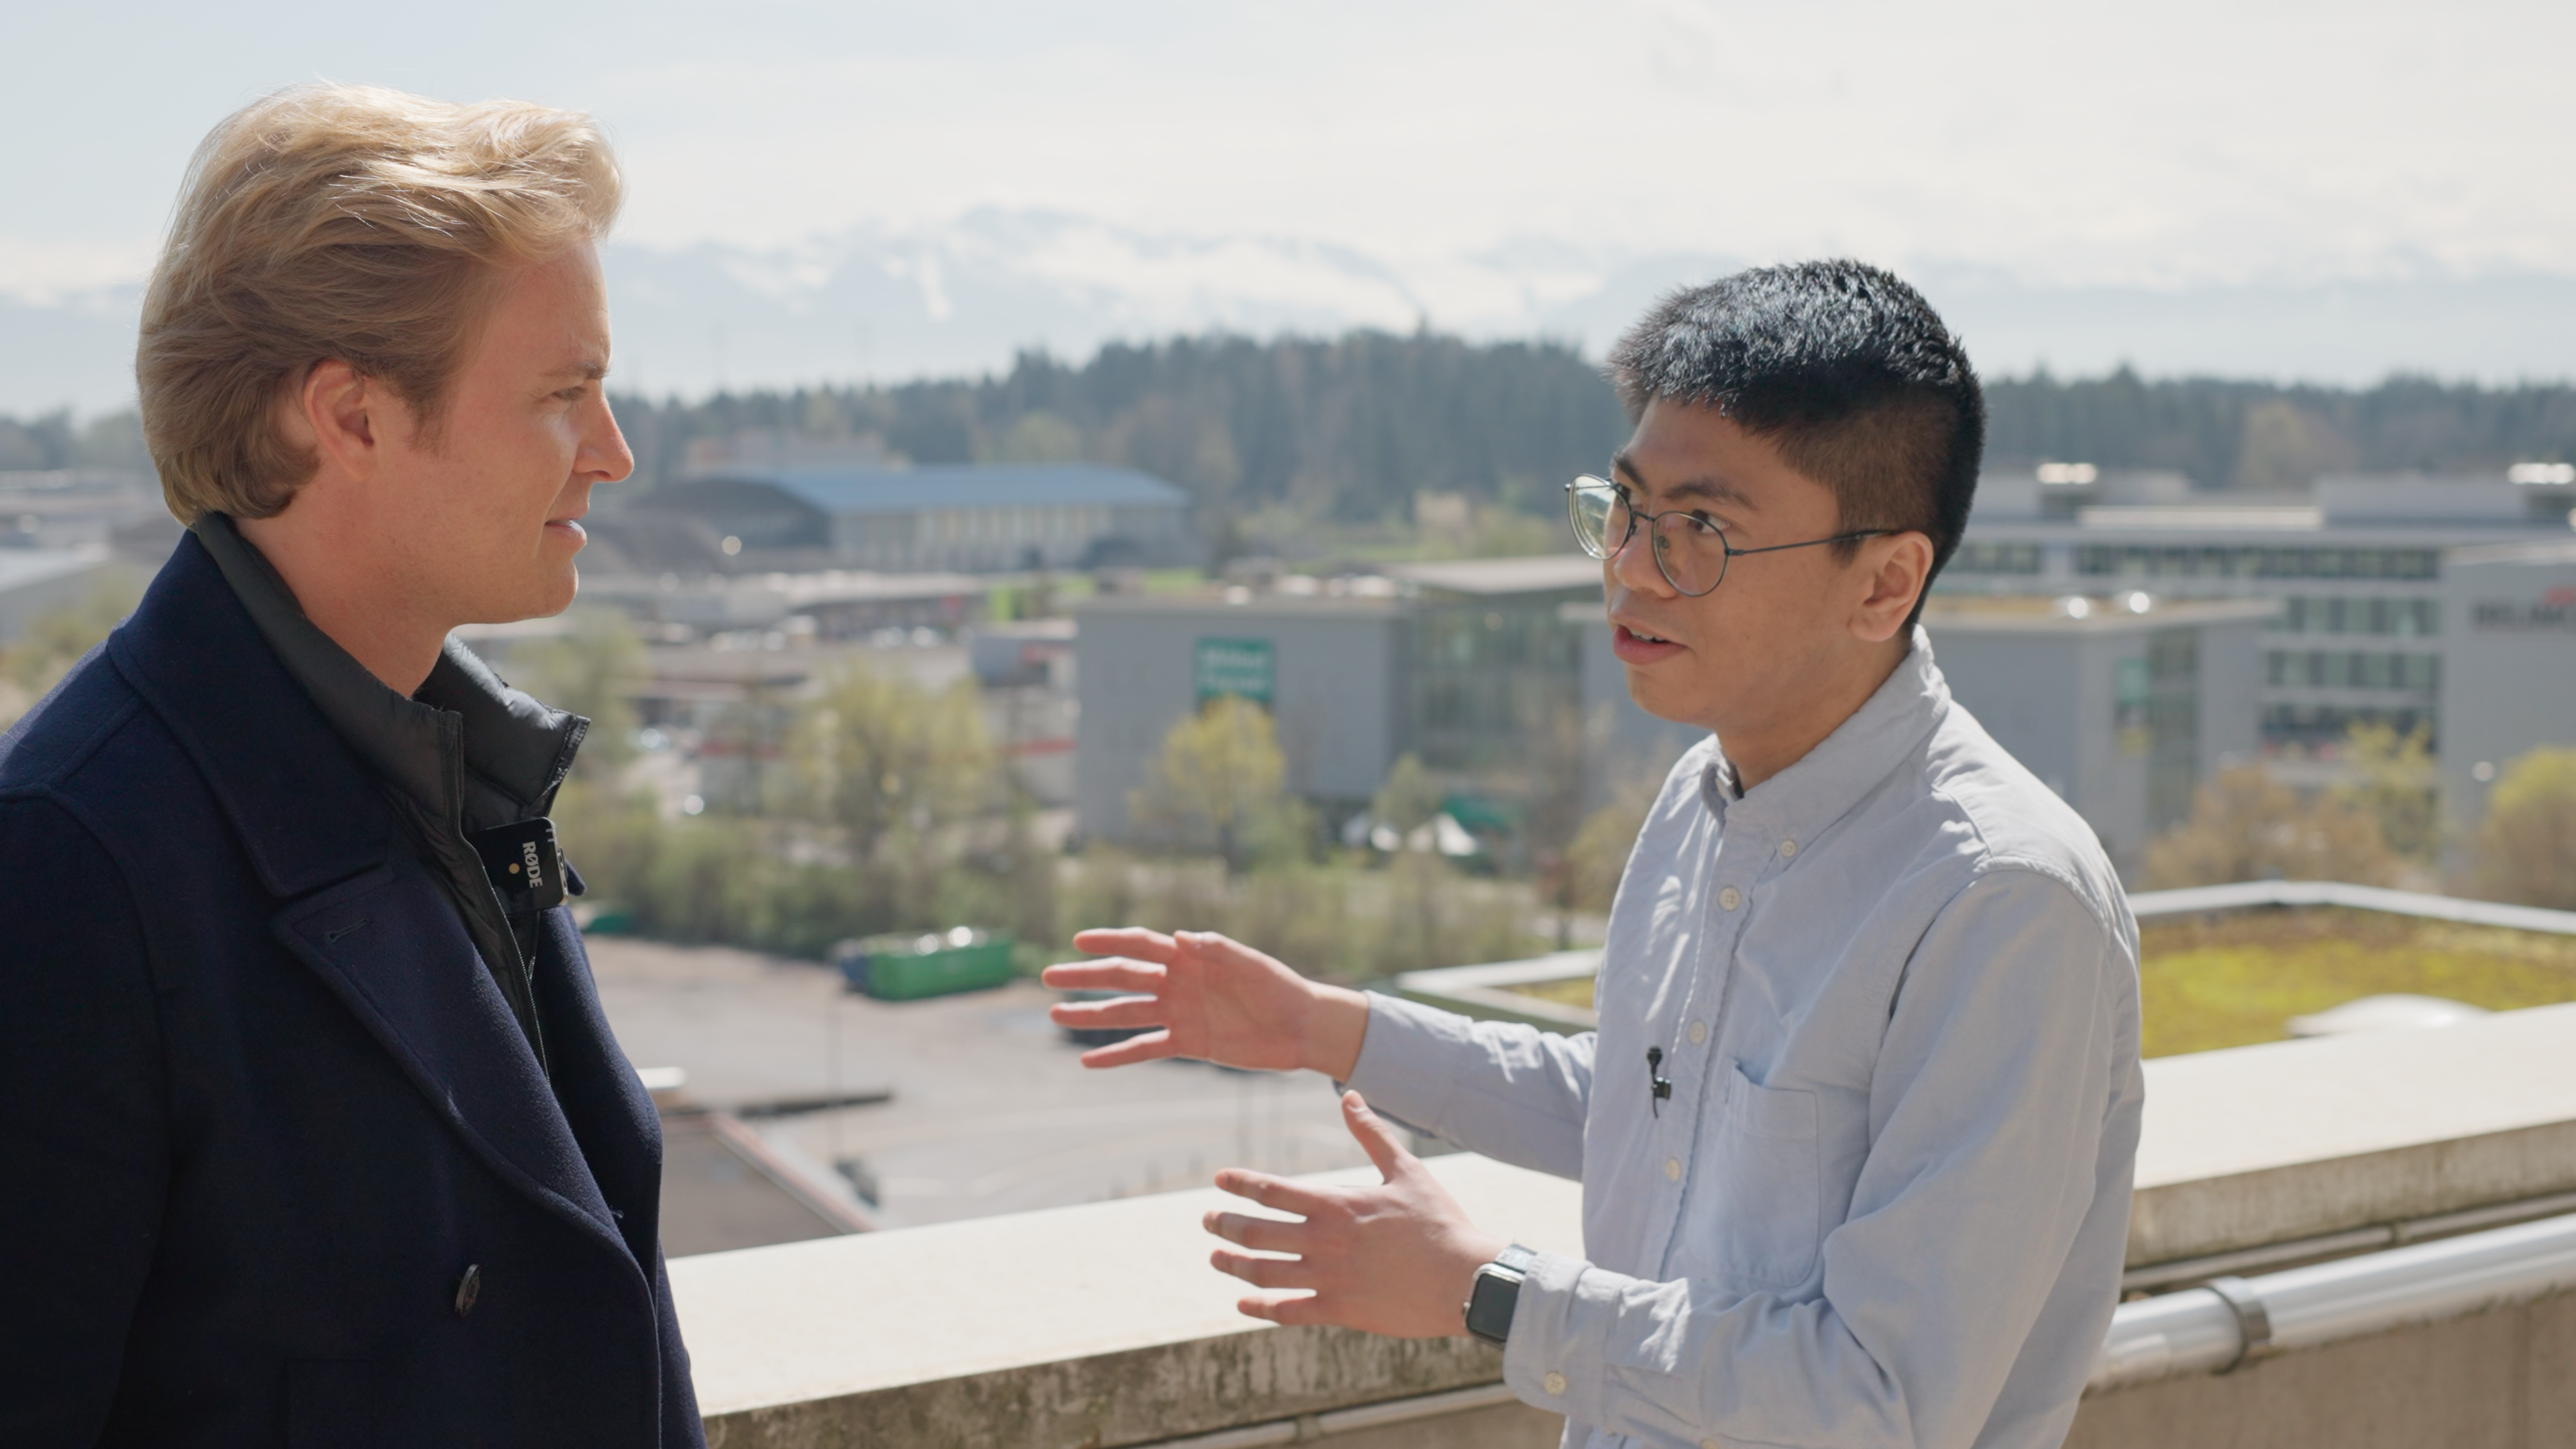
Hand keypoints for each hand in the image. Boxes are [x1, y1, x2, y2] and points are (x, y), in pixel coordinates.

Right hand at [1044, 928, 1367, 1077]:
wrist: (1303, 1029)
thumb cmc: (1281, 988)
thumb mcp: (1252, 966)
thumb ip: (1218, 950)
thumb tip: (1182, 937)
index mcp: (1191, 957)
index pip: (1141, 944)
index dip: (1110, 940)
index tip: (1077, 940)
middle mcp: (1179, 983)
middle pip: (1123, 978)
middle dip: (1086, 977)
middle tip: (1048, 977)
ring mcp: (1180, 1014)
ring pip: (1126, 1014)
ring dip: (1091, 1015)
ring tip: (1056, 1015)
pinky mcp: (1188, 1043)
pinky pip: (1146, 1049)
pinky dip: (1118, 1055)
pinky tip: (1089, 1061)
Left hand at [1201, 1091, 1504, 1336]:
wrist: (1465, 1278)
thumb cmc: (1439, 1221)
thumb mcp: (1406, 1170)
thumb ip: (1372, 1133)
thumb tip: (1351, 1095)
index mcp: (1336, 1204)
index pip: (1271, 1190)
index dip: (1240, 1184)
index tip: (1219, 1180)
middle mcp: (1324, 1241)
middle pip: (1255, 1232)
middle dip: (1224, 1224)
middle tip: (1207, 1220)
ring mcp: (1328, 1278)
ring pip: (1263, 1272)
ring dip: (1232, 1265)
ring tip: (1216, 1259)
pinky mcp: (1339, 1310)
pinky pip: (1287, 1311)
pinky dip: (1260, 1307)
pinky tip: (1243, 1303)